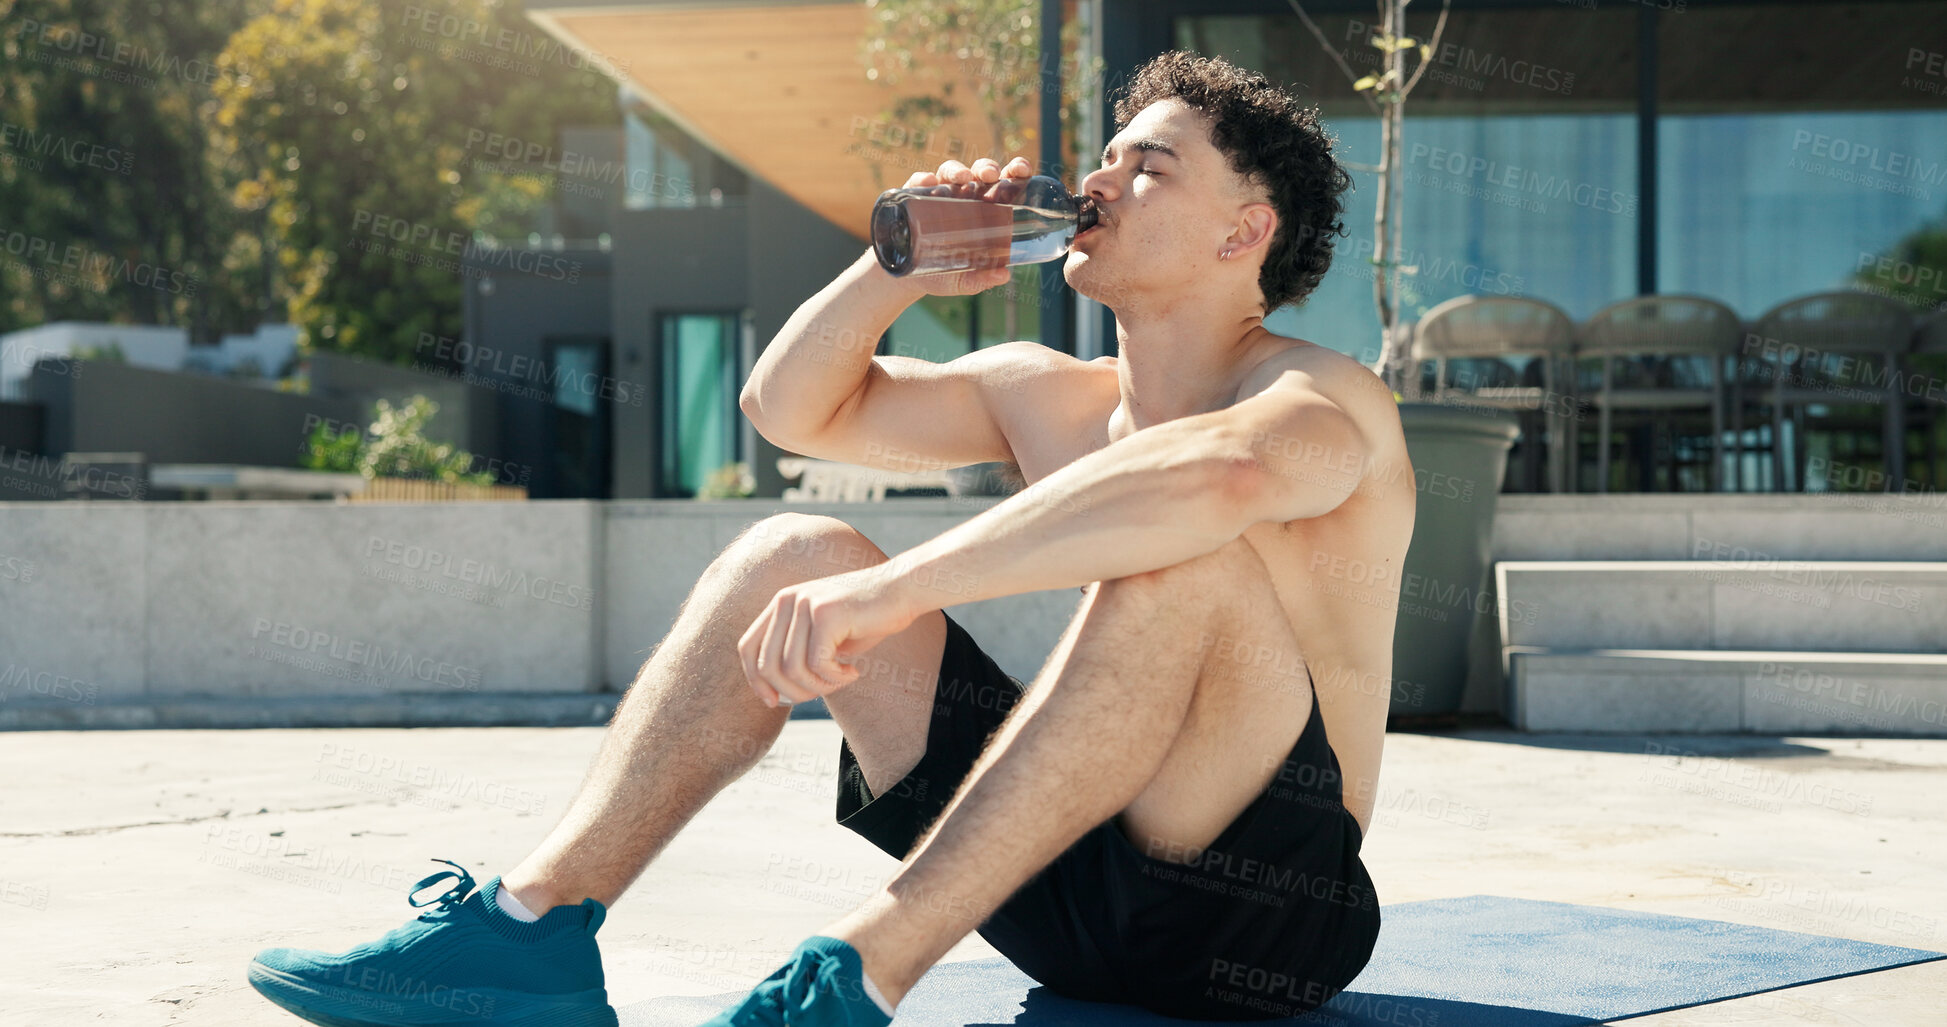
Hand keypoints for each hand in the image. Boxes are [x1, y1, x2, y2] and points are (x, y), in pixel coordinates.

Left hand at [737, 564, 921, 707]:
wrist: (901, 591)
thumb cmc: (866, 619)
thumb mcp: (824, 637)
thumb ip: (797, 656)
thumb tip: (775, 694)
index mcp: (782, 604)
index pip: (748, 647)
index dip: (755, 681)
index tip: (774, 702)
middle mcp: (787, 600)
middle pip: (768, 665)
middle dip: (793, 691)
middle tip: (822, 692)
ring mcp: (805, 603)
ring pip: (793, 669)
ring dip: (819, 686)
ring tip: (841, 680)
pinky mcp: (826, 613)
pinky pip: (818, 664)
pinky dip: (835, 678)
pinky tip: (853, 672)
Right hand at [891, 156, 1034, 296]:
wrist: (907, 277)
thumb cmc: (944, 273)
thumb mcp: (964, 279)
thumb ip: (981, 279)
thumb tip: (1003, 275)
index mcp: (986, 209)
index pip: (1005, 183)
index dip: (1016, 171)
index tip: (1022, 169)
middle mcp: (964, 196)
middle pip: (979, 172)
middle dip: (987, 168)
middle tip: (991, 176)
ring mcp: (938, 193)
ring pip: (951, 171)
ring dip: (958, 170)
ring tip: (963, 178)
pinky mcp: (913, 196)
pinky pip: (918, 181)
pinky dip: (924, 178)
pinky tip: (929, 182)